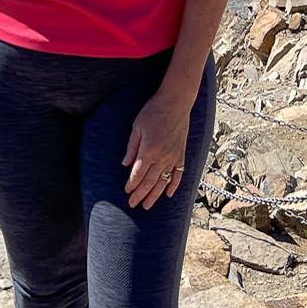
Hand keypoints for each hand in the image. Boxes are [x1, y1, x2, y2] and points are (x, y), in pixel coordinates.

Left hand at [122, 88, 191, 210]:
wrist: (176, 102)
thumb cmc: (154, 111)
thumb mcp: (137, 127)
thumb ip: (132, 147)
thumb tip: (125, 164)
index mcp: (148, 150)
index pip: (138, 174)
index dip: (131, 184)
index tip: (126, 191)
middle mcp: (162, 157)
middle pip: (149, 181)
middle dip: (140, 194)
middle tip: (133, 204)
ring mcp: (173, 157)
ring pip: (163, 181)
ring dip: (154, 195)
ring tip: (147, 205)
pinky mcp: (181, 153)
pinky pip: (179, 173)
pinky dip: (174, 185)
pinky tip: (168, 194)